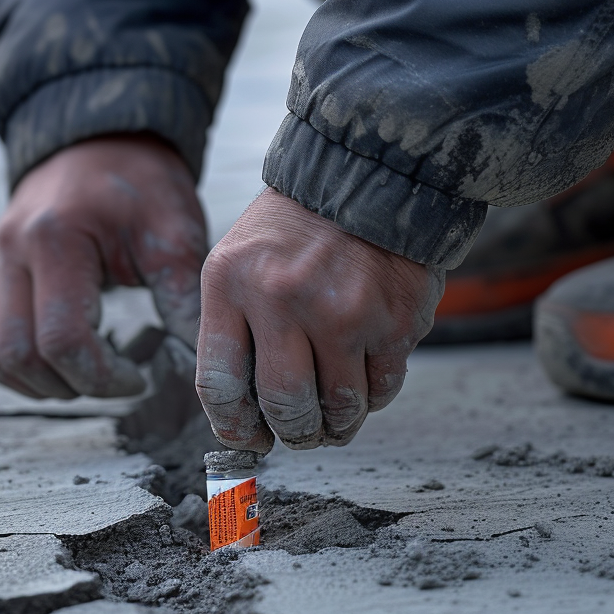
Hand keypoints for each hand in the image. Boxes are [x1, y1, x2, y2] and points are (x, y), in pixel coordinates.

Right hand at [0, 135, 205, 397]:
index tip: (140, 378)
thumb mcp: (174, 232)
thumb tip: (201, 363)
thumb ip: (182, 298)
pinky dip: (22, 368)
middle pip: (19, 356)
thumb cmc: (143, 187)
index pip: (61, 340)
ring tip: (92, 372)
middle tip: (119, 379)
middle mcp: (11, 252)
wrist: (101, 141)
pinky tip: (67, 360)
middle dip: (74, 385)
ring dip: (42, 384)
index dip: (102, 377)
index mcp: (55, 240)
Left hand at [196, 188, 443, 450]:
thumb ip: (231, 332)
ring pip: (339, 409)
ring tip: (333, 417)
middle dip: (292, 433)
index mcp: (230, 283)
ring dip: (336, 425)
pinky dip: (372, 397)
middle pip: (284, 406)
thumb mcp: (237, 263)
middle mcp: (283, 298)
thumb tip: (242, 417)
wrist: (367, 176)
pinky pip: (383, 391)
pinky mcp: (395, 319)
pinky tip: (363, 377)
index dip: (233, 426)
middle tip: (298, 432)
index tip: (246, 437)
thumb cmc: (293, 231)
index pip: (219, 384)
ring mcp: (344, 310)